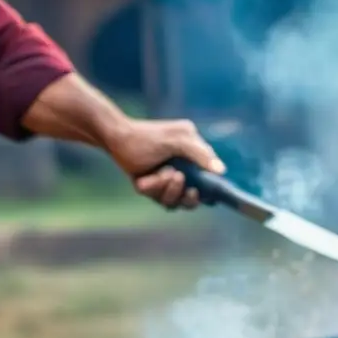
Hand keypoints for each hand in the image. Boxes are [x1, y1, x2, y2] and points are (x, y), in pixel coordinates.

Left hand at [107, 118, 225, 208]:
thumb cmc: (148, 136)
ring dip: (167, 189)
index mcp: (195, 157)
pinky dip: (152, 189)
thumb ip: (200, 154)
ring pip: (175, 201)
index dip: (210, 192)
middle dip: (186, 194)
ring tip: (160, 172)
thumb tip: (221, 170)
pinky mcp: (154, 189)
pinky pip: (158, 198)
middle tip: (179, 180)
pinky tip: (145, 177)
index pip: (211, 181)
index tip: (205, 194)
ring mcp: (168, 181)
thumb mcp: (177, 140)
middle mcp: (184, 171)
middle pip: (193, 198)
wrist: (116, 139)